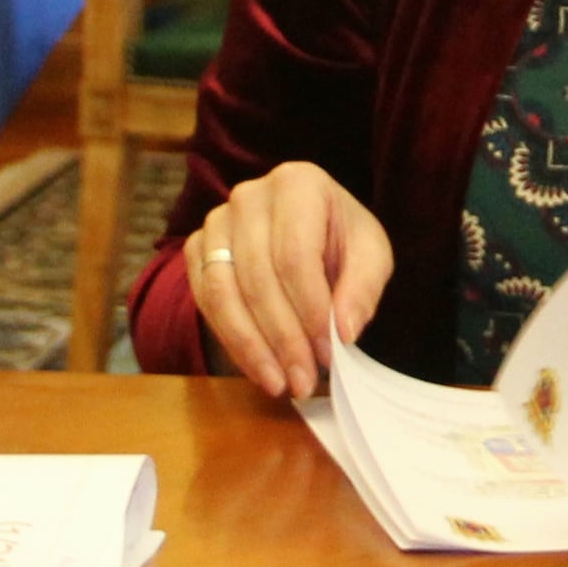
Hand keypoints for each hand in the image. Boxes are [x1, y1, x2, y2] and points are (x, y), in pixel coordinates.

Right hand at [190, 162, 391, 402]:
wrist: (307, 233)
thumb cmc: (341, 241)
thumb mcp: (371, 256)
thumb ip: (362, 289)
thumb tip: (343, 331)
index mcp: (298, 183)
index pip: (295, 255)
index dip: (309, 310)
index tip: (328, 353)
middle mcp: (249, 196)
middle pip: (258, 277)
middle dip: (283, 337)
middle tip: (304, 380)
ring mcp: (216, 221)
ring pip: (225, 292)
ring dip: (252, 346)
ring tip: (279, 384)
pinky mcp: (197, 248)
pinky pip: (206, 301)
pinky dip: (231, 340)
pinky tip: (257, 368)